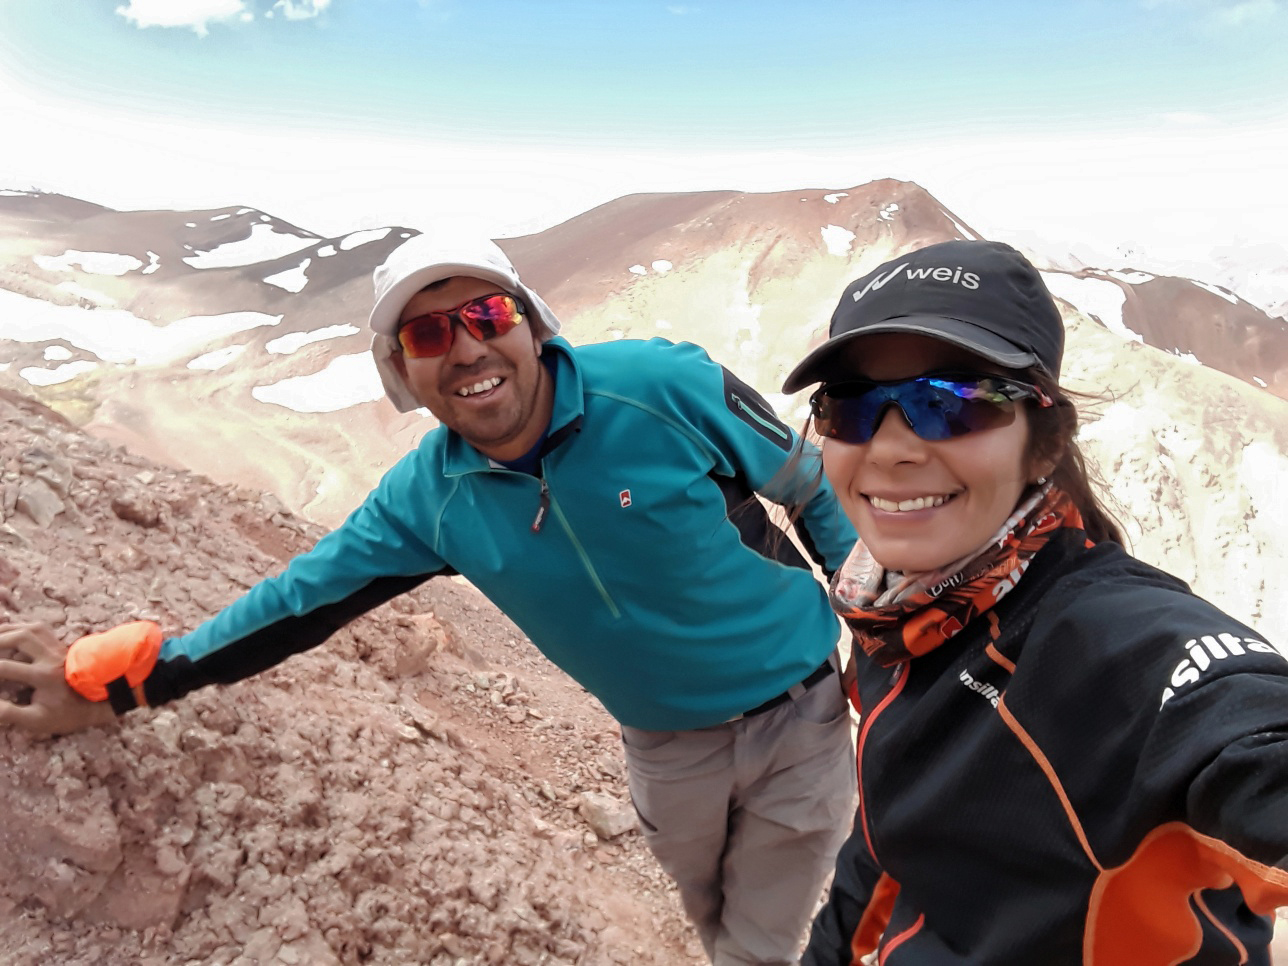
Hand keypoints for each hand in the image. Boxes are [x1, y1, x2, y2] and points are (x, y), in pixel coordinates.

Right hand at [0, 623, 117, 735]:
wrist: (102, 702)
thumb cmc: (68, 714)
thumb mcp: (39, 721)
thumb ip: (10, 714)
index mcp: (43, 676)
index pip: (4, 668)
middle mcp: (50, 657)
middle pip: (18, 638)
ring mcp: (57, 648)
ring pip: (29, 629)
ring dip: (5, 631)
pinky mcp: (60, 645)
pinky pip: (39, 628)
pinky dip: (19, 626)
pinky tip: (6, 631)